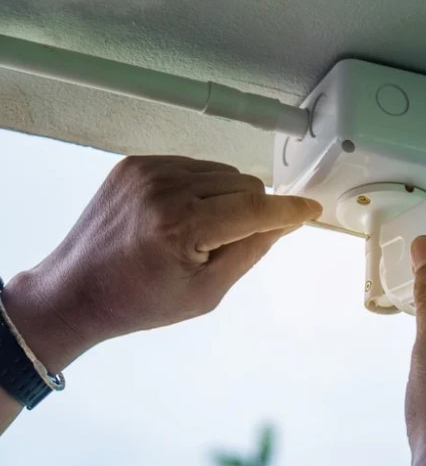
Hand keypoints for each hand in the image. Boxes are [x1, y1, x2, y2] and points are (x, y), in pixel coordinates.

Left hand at [2, 156, 320, 371]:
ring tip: (199, 231)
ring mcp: (147, 171)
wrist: (74, 291)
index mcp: (182, 227)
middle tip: (226, 244)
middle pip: (243, 185)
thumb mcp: (207, 293)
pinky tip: (180, 215)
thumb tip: (284, 223)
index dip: (288, 210)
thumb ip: (251, 252)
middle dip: (251, 211)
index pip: (254, 207)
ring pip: (222, 172)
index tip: (311, 209)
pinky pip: (193, 166)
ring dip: (227, 198)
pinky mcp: (135, 163)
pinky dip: (201, 187)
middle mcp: (164, 189)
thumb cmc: (140, 301)